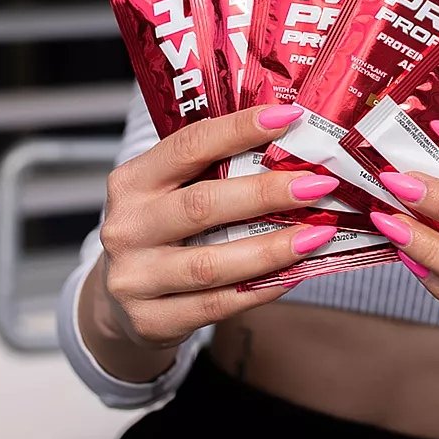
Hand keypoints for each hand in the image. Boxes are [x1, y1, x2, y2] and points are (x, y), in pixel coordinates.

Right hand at [91, 105, 343, 354]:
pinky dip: (260, 289)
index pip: (188, 146)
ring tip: (317, 235)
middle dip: (266, 193)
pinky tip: (294, 273)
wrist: (121, 301)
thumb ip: (216, 170)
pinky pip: (215, 305)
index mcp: (132, 182)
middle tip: (317, 185)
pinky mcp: (150, 320)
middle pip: (202, 205)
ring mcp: (134, 278)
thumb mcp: (172, 192)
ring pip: (211, 263)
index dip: (238, 130)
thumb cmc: (163, 231)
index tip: (287, 118)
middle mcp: (126, 228)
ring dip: (272, 248)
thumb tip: (291, 148)